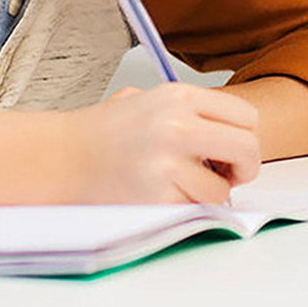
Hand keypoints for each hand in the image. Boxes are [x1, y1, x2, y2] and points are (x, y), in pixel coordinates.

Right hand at [70, 82, 260, 203]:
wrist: (59, 158)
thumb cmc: (105, 132)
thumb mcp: (151, 99)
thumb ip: (194, 110)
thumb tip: (236, 130)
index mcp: (179, 97)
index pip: (246, 116)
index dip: (246, 135)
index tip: (235, 146)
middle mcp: (177, 126)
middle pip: (248, 149)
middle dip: (246, 166)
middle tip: (232, 173)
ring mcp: (166, 164)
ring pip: (223, 188)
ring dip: (210, 192)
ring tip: (183, 183)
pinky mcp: (156, 198)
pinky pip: (194, 208)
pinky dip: (185, 207)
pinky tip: (162, 194)